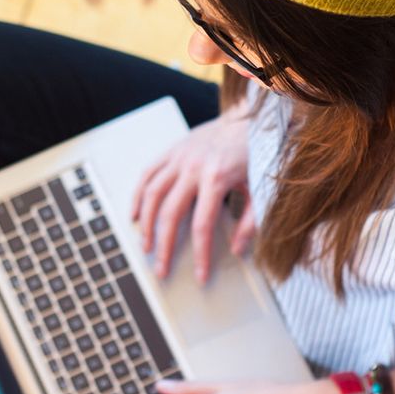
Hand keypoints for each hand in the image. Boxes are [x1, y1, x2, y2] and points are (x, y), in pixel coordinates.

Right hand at [131, 104, 254, 283]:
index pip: (203, 225)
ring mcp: (178, 156)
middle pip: (170, 213)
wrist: (248, 117)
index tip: (199, 276)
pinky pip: (147, 174)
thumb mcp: (260, 190)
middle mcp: (193, 166)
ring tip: (145, 246)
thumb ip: (250, 221)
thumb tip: (237, 250)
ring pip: (152, 193)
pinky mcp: (171, 150)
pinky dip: (137, 196)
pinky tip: (134, 216)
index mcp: (217, 177)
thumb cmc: (256, 155)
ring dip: (145, 223)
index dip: (200, 254)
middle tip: (161, 269)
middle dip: (165, 245)